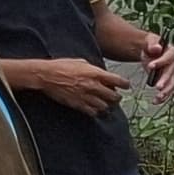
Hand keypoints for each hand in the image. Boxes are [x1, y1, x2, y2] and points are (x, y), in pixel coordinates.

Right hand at [10, 56, 127, 114]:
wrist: (46, 76)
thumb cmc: (62, 66)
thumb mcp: (81, 62)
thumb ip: (94, 69)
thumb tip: (102, 74)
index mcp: (96, 73)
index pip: (119, 81)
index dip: (125, 85)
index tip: (126, 86)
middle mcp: (93, 86)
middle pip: (114, 97)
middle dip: (117, 97)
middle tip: (116, 97)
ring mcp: (86, 96)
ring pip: (105, 107)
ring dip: (107, 106)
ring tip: (106, 104)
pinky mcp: (78, 105)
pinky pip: (93, 112)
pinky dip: (96, 112)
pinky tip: (95, 109)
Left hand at [140, 33, 173, 101]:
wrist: (149, 51)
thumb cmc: (150, 45)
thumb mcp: (149, 41)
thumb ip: (152, 43)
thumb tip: (157, 48)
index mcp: (171, 52)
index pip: (169, 57)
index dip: (161, 62)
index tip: (150, 66)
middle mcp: (173, 64)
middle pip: (171, 73)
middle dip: (164, 80)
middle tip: (158, 86)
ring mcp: (171, 73)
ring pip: (171, 84)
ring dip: (165, 91)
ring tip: (158, 98)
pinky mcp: (166, 81)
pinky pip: (167, 90)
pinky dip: (162, 97)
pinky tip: (156, 101)